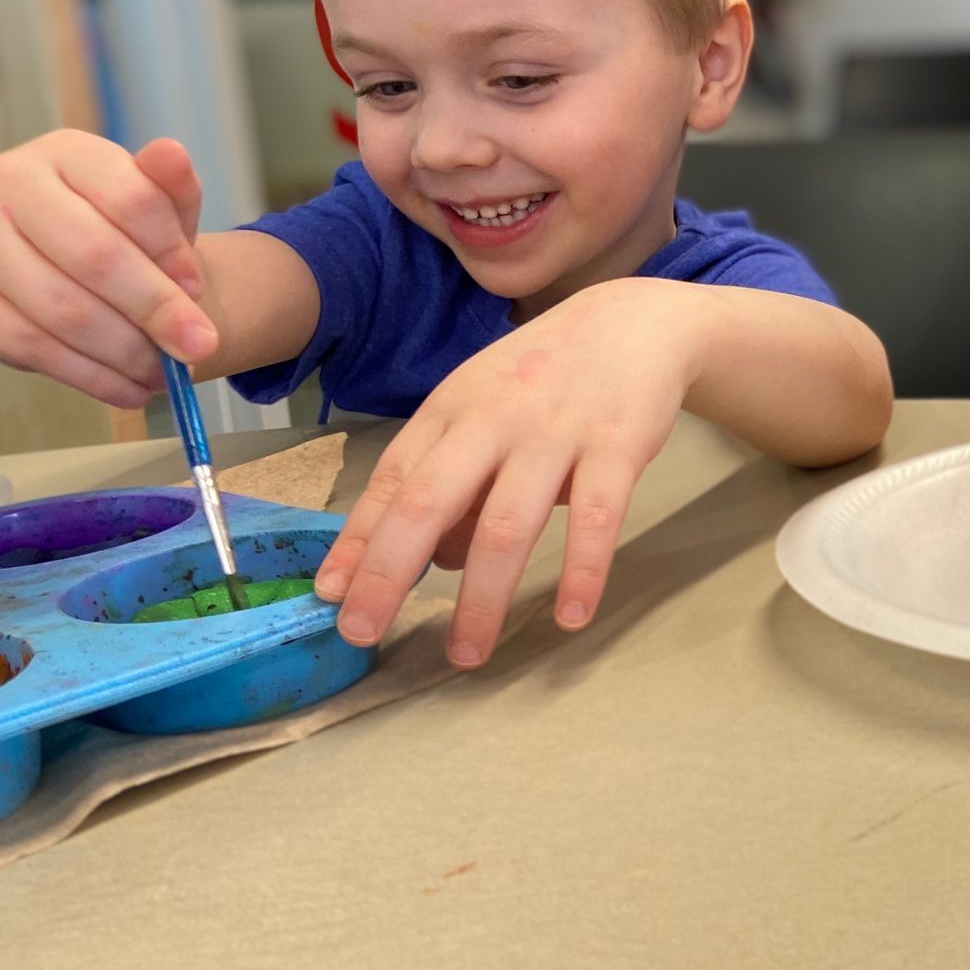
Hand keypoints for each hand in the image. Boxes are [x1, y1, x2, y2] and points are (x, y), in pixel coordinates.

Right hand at [0, 131, 211, 406]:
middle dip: (156, 309)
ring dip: (125, 352)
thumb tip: (171, 155)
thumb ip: (174, 190)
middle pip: (95, 255)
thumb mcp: (161, 205)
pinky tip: (128, 388)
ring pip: (60, 308)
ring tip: (166, 373)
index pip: (129, 197)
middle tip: (200, 346)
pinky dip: (87, 376)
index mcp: (67, 154)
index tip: (198, 289)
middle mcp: (13, 186)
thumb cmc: (127, 232)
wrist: (80, 264)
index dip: (170, 252)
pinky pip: (28, 345)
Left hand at [314, 278, 688, 666]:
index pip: (392, 480)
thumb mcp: (484, 411)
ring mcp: (556, 432)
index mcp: (452, 409)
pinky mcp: (617, 445)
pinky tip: (570, 616)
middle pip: (429, 501)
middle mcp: (494, 419)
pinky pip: (596, 518)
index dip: (359, 540)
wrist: (634, 322)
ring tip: (467, 653)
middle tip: (363, 632)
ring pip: (507, 524)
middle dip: (389, 572)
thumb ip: (455, 480)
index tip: (330, 595)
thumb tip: (432, 563)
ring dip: (483, 596)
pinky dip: (581, 570)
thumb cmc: (546, 375)